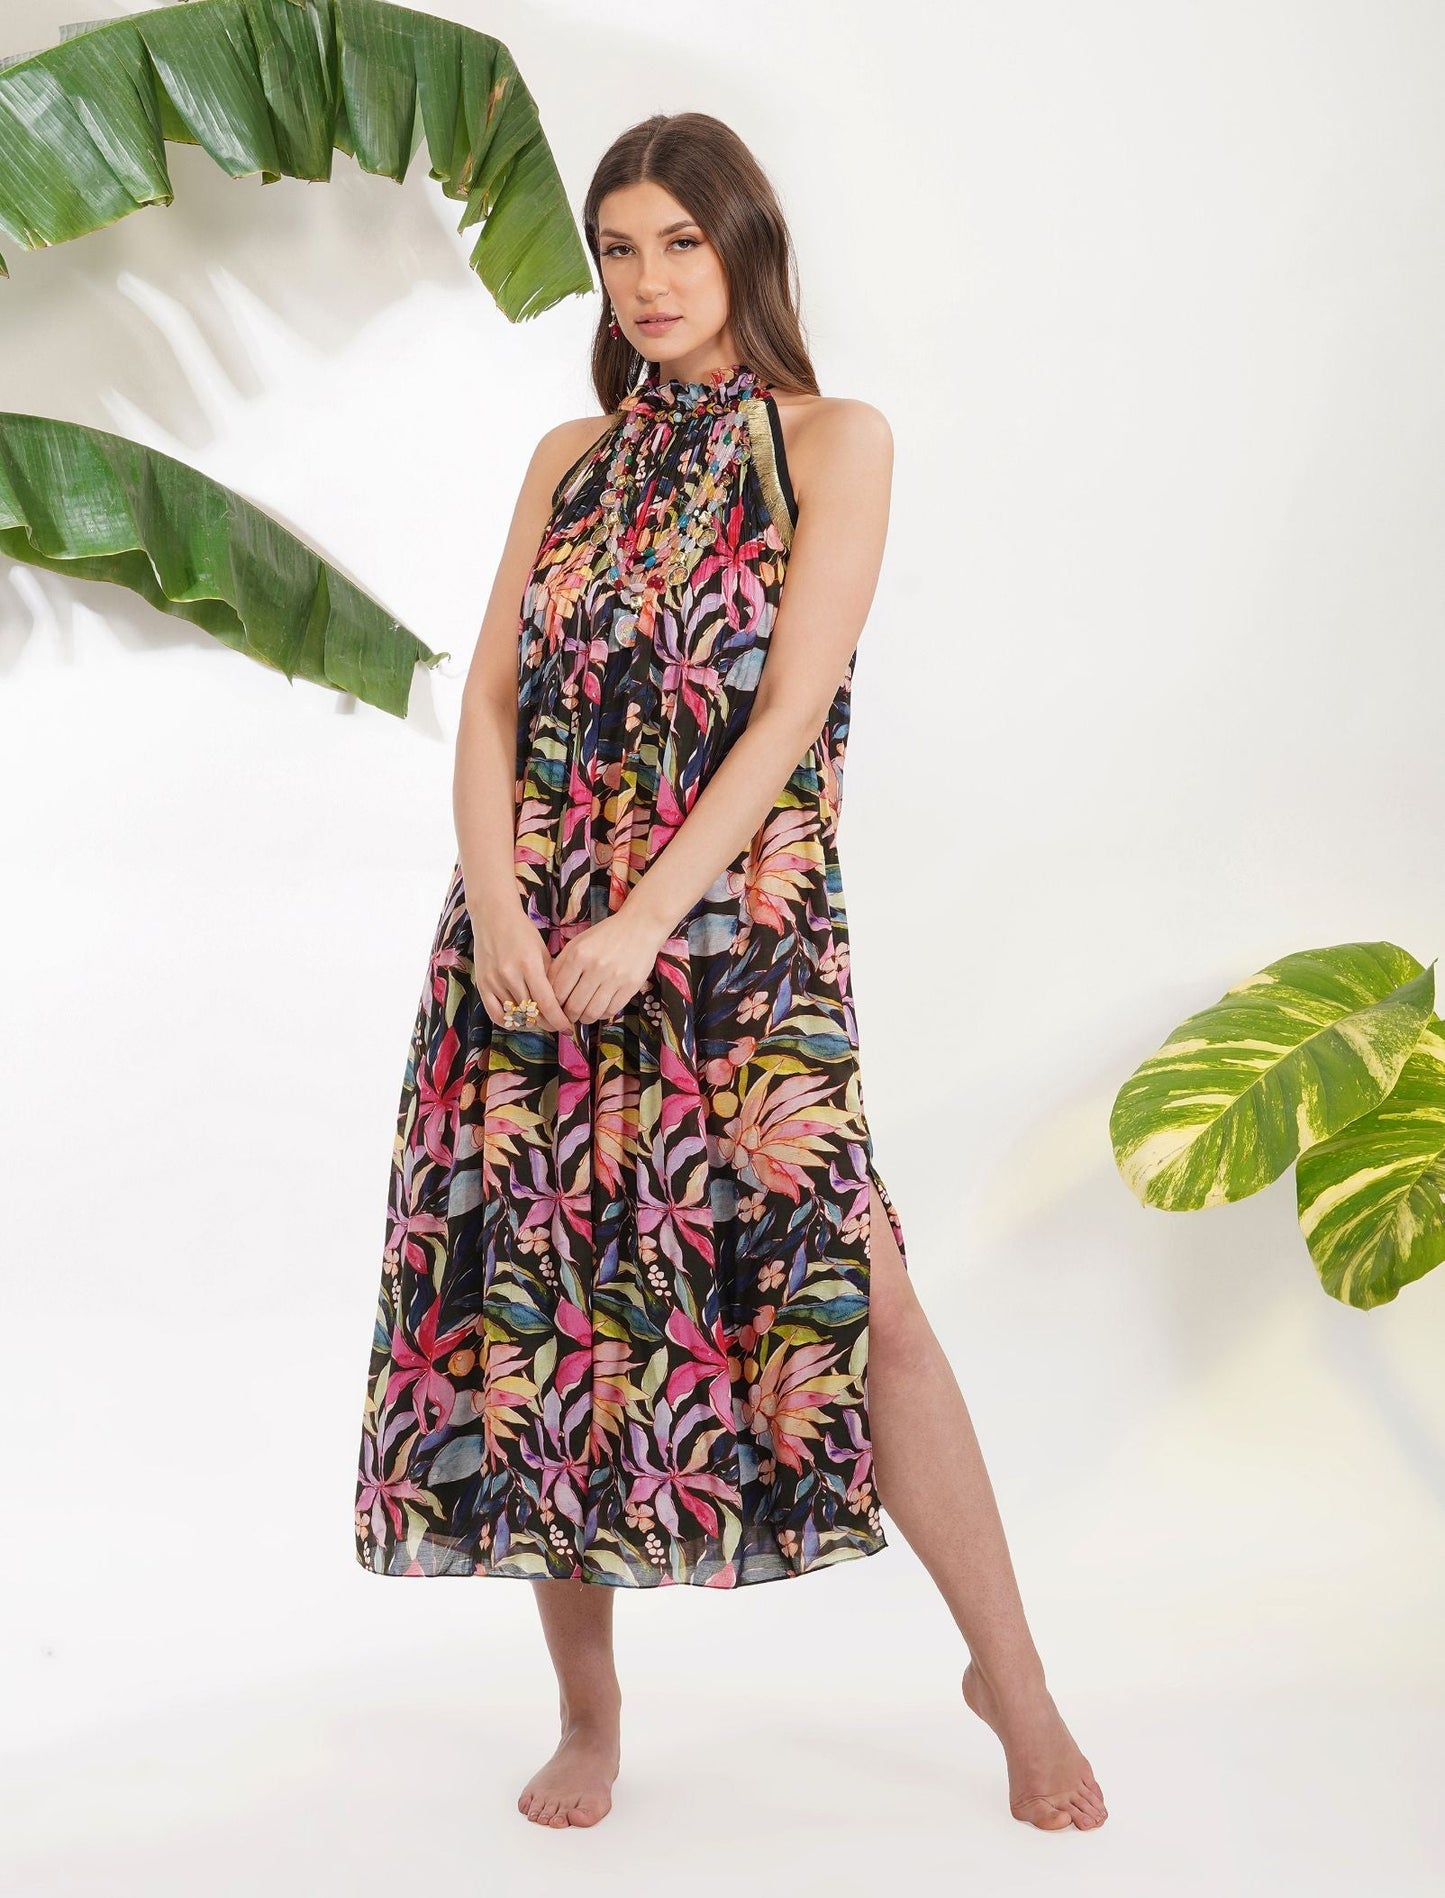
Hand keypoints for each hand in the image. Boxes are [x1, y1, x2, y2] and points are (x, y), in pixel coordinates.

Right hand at [470, 903, 572, 1034]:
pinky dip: (510, 1022)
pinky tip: (520, 1019)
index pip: (546, 1003)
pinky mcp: (482, 985)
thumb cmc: (523, 932)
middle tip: (556, 1023)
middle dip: (547, 1022)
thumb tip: (563, 1003)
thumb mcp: (543, 952)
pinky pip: (496, 1014)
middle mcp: (510, 976)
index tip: (567, 1027)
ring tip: (541, 1019)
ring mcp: (494, 981)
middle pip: (531, 1012)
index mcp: (529, 965)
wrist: (493, 918)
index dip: (558, 1020)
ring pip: (516, 1015)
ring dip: (530, 1021)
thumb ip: (551, 978)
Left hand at [548, 904, 670, 1026]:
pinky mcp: (630, 986)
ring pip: (592, 1013)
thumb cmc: (605, 935)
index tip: (556, 1008)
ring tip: (583, 1015)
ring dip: (585, 1019)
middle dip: (568, 1016)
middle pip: (574, 1006)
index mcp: (578, 954)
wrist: (639, 926)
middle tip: (569, 1016)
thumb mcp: (578, 943)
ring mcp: (615, 978)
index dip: (554, 1005)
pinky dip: (602, 1014)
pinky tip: (600, 1008)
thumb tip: (548, 991)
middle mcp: (595, 967)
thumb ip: (560, 965)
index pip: (558, 992)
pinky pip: (611, 1010)